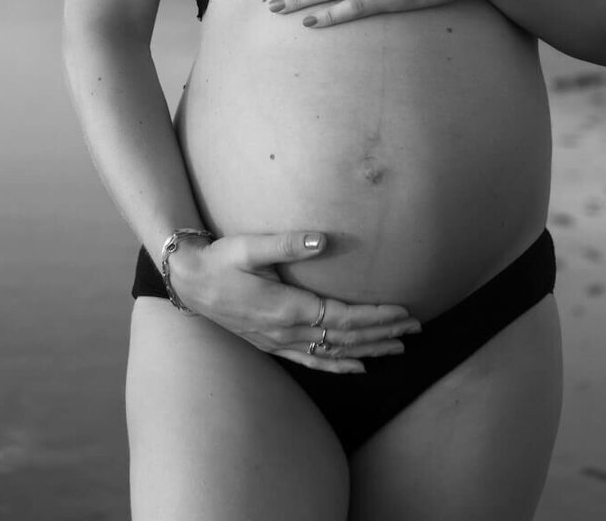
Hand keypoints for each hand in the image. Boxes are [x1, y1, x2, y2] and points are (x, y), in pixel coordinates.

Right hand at [167, 230, 420, 373]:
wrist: (189, 282)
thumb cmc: (220, 260)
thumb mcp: (249, 246)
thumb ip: (287, 244)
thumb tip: (323, 239)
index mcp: (288, 309)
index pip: (344, 318)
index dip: (376, 317)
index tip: (404, 312)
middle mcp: (287, 332)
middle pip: (346, 338)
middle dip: (383, 334)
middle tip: (415, 329)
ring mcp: (280, 342)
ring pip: (334, 353)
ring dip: (369, 350)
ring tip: (399, 348)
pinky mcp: (273, 344)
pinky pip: (313, 360)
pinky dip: (338, 365)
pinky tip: (357, 366)